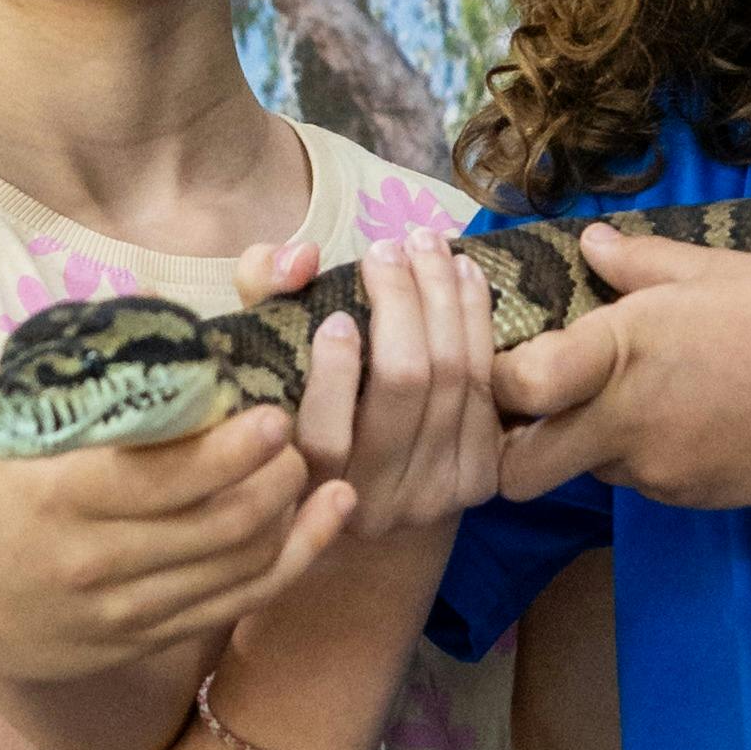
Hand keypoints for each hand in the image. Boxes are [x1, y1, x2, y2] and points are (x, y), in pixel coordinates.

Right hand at [0, 244, 347, 708]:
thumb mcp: (28, 433)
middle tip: (301, 433)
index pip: (160, 477)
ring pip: (240, 564)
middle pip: (218, 523)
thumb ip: (97, 384)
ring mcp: (126, 605)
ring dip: (294, 513)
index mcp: (59, 493)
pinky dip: (295, 558)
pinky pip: (241, 601)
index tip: (274, 413)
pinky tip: (328, 517)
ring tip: (316, 466)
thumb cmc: (9, 496)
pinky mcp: (152, 636)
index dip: (230, 450)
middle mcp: (95, 557)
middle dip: (278, 477)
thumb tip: (168, 311)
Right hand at [294, 230, 502, 547]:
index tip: (337, 316)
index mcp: (309, 490)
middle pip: (404, 386)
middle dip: (402, 302)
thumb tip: (302, 258)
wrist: (372, 492)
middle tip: (388, 246)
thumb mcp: (263, 354)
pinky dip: (477, 320)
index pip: (324, 439)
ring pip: (454, 378)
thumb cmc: (301, 407)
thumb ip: (263, 295)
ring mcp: (435, 495)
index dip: (334, 374)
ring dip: (444, 297)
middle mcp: (376, 506)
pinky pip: (487, 385)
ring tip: (426, 243)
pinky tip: (464, 275)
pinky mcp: (481, 480)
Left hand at [491, 229, 750, 508]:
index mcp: (619, 350)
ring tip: (649, 397)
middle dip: (515, 448)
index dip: (499, 380)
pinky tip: (698, 419)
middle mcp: (624, 422)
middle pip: (520, 471)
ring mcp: (657, 470)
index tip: (514, 362)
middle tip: (540, 412)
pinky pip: (644, 482)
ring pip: (587, 474)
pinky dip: (650, 456)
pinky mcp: (690, 498)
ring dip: (594, 443)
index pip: (511, 386)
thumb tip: (589, 242)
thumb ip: (634, 263)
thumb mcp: (709, 269)